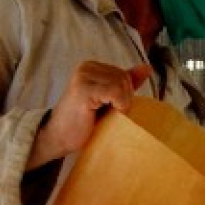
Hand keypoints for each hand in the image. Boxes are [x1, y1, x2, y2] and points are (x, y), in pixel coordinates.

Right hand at [26, 61, 152, 169]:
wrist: (58, 137)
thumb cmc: (82, 122)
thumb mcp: (107, 99)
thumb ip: (124, 83)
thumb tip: (146, 68)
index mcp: (91, 67)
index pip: (124, 74)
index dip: (125, 94)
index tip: (111, 107)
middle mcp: (86, 67)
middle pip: (124, 78)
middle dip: (125, 98)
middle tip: (109, 113)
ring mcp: (83, 76)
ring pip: (122, 83)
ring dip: (122, 103)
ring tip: (106, 114)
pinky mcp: (83, 89)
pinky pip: (116, 91)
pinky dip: (119, 104)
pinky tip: (107, 113)